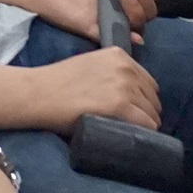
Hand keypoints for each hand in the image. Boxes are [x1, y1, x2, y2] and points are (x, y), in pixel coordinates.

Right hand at [30, 47, 160, 133]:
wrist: (39, 93)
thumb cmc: (58, 82)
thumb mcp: (90, 64)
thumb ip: (111, 71)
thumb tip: (129, 92)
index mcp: (119, 55)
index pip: (148, 81)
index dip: (143, 98)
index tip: (134, 110)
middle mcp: (126, 68)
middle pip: (153, 97)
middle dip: (146, 111)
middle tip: (131, 124)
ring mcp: (124, 86)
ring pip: (152, 113)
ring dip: (145, 123)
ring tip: (130, 132)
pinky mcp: (120, 106)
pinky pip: (147, 124)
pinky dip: (144, 133)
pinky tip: (133, 137)